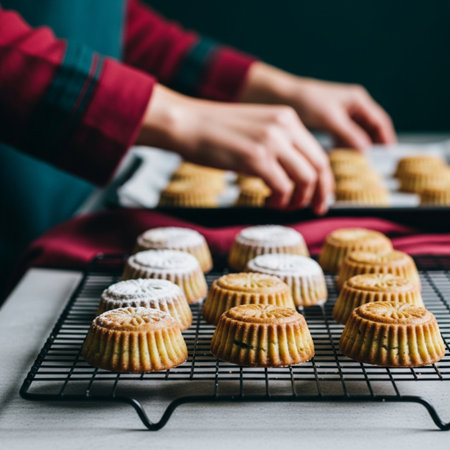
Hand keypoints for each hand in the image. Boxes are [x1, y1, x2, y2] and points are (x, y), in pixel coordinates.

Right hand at [136, 84, 333, 213]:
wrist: (186, 123)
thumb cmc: (214, 131)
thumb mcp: (255, 129)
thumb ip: (278, 144)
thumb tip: (292, 173)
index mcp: (287, 118)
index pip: (319, 153)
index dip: (324, 180)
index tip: (320, 197)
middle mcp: (285, 126)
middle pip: (319, 167)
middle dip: (321, 193)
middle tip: (314, 209)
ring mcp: (271, 141)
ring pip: (306, 179)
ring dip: (298, 199)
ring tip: (282, 205)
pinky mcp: (256, 158)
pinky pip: (283, 187)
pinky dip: (280, 201)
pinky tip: (268, 202)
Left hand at [240, 62, 396, 149]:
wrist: (286, 96)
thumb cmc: (309, 103)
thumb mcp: (331, 119)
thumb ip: (349, 134)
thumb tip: (366, 150)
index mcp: (358, 101)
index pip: (380, 121)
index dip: (386, 138)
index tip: (387, 154)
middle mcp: (354, 105)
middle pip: (371, 128)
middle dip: (372, 144)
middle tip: (372, 162)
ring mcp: (343, 112)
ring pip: (357, 133)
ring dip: (358, 146)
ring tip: (357, 162)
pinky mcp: (332, 120)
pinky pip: (344, 135)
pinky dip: (345, 145)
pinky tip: (340, 155)